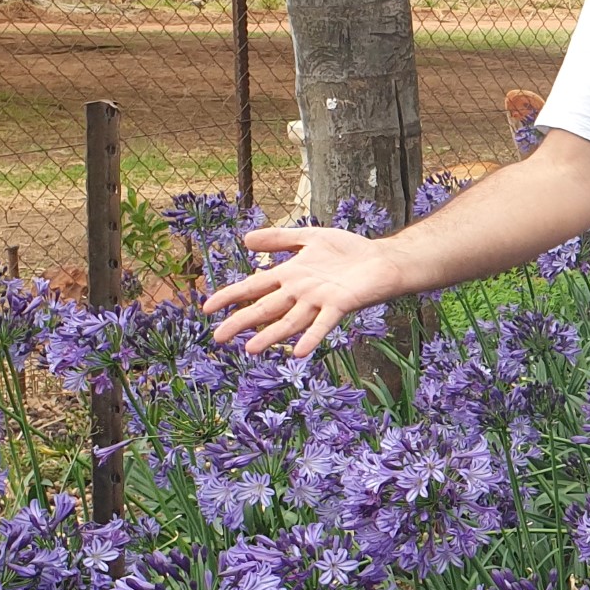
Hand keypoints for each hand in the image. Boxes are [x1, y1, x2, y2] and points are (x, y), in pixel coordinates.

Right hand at [202, 226, 407, 358]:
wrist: (382, 259)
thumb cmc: (348, 251)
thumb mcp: (308, 238)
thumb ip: (279, 238)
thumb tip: (246, 240)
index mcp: (290, 276)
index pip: (253, 287)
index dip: (231, 296)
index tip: (206, 307)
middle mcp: (300, 292)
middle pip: (265, 308)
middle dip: (241, 322)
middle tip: (218, 338)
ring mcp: (319, 301)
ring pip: (289, 321)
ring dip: (270, 335)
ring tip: (250, 349)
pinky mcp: (339, 305)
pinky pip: (323, 324)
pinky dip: (312, 337)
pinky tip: (300, 351)